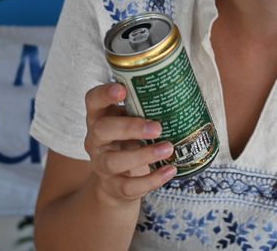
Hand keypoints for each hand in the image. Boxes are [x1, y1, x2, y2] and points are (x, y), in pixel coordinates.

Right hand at [83, 82, 176, 206]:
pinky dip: (151, 180)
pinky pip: (128, 186)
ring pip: (114, 161)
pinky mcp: (112, 186)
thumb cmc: (130, 139)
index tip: (122, 89)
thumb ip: (145, 107)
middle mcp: (95, 140)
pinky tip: (170, 170)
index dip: (104, 94)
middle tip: (157, 127)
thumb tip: (183, 89)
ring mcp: (101, 164)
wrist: (117, 181)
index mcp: (100, 116)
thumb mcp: (131, 120)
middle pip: (102, 130)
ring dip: (143, 155)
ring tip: (168, 148)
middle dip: (130, 127)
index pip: (93, 100)